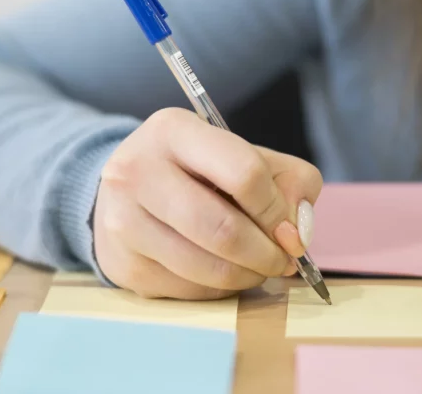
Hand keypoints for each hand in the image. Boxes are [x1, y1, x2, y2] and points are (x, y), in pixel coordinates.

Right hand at [93, 108, 321, 299]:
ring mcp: (123, 221)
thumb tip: (297, 230)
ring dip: (248, 276)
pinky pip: (189, 290)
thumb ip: (288, 180)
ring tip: (258, 267)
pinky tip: (222, 272)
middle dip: (266, 254)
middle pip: (223, 230)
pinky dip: (219, 289)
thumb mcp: (244, 155)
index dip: (277, 210)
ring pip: (208, 268)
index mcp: (174, 131)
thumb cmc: (197, 171)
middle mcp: (137, 171)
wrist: (127, 191)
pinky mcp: (123, 264)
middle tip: (284, 261)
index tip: (291, 230)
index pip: (244, 173)